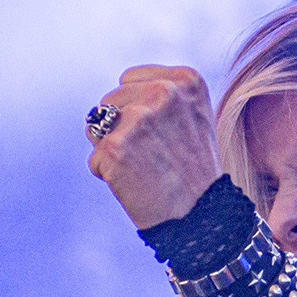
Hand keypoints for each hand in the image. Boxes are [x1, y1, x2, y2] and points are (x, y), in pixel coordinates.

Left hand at [86, 65, 221, 229]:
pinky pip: (95, 158)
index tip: (159, 134)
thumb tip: (118, 93)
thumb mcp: (193, 117)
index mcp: (185, 81)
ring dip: (111, 149)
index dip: (135, 108)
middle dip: (119, 127)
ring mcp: (138, 119)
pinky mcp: (115, 147)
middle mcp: (163, 93)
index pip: (128, 79)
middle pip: (109, 100)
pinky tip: (135, 183)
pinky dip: (107, 175)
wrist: (202, 217)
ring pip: (96, 127)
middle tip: (150, 155)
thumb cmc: (195, 172)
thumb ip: (163, 97)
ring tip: (143, 167)